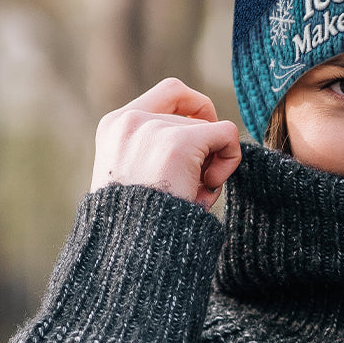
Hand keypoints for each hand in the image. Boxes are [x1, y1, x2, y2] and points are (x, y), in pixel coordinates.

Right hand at [91, 78, 241, 211]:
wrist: (129, 250)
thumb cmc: (138, 224)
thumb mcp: (136, 175)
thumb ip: (158, 148)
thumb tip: (212, 130)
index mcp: (114, 126)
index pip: (170, 92)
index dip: (196, 109)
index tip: (202, 140)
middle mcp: (130, 120)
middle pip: (194, 116)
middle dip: (203, 150)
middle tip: (193, 185)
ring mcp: (154, 129)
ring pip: (211, 130)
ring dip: (211, 164)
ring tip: (191, 195)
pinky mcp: (179, 143)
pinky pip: (227, 135)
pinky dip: (230, 159)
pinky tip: (208, 187)